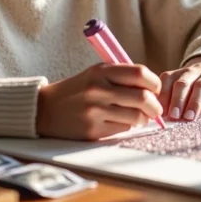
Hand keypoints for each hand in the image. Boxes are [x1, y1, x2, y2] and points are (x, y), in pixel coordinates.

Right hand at [36, 63, 162, 140]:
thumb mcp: (96, 74)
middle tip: (155, 109)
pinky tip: (120, 122)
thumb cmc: (77, 90)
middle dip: (155, 106)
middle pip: (142, 98)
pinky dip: (127, 126)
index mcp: (101, 71)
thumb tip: (153, 88)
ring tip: (139, 116)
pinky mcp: (92, 130)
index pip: (140, 74)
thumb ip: (122, 77)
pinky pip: (122, 129)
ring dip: (143, 118)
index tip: (155, 89)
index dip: (154, 83)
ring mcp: (95, 111)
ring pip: (136, 117)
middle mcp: (98, 89)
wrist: (45, 109)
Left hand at [158, 56, 200, 121]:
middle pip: (182, 84)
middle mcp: (191, 72)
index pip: (166, 82)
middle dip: (177, 100)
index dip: (163, 97)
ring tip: (190, 117)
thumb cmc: (193, 83)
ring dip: (194, 102)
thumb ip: (169, 97)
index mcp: (177, 74)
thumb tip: (157, 118)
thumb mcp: (179, 85)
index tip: (160, 114)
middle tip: (174, 116)